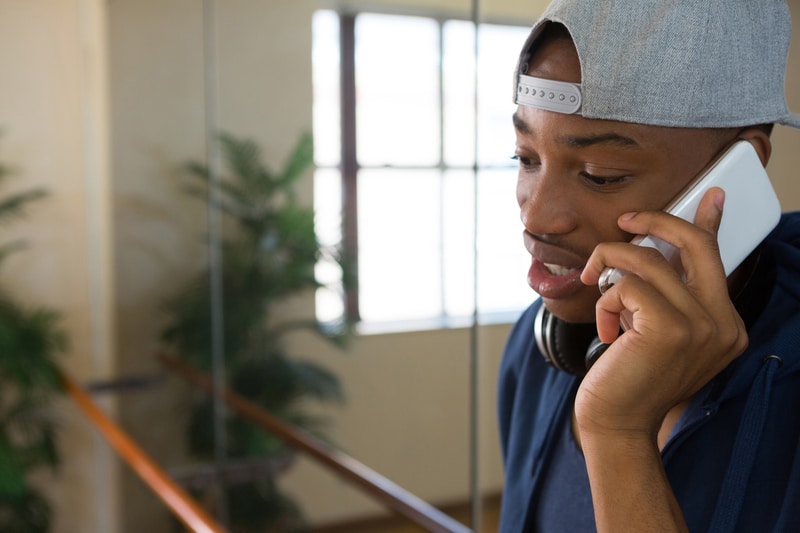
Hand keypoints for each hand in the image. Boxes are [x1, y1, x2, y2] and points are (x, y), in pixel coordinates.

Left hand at [577, 187, 747, 439]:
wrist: (616, 424)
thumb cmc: (629, 377)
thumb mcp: (655, 331)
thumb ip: (665, 294)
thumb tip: (649, 248)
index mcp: (725, 324)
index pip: (718, 259)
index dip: (709, 223)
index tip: (709, 195)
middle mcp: (724, 325)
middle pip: (695, 245)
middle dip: (654, 221)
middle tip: (625, 221)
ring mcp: (702, 327)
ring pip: (646, 260)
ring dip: (609, 268)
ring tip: (597, 290)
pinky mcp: (670, 329)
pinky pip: (627, 286)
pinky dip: (605, 300)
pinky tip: (605, 331)